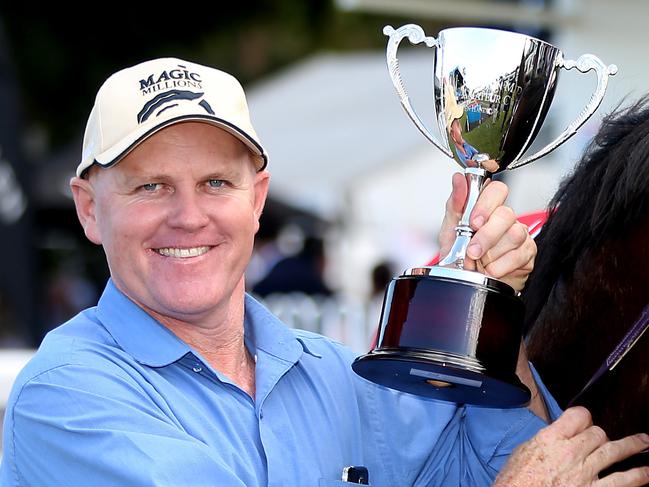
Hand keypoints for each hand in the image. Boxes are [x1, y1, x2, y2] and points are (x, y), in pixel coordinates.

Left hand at [439, 173, 534, 290]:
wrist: (466, 284)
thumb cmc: (460, 255)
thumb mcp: (450, 229)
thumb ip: (455, 204)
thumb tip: (458, 178)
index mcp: (487, 208)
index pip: (496, 190)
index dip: (486, 204)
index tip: (473, 222)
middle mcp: (505, 218)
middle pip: (506, 214)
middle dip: (486, 236)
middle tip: (472, 250)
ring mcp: (520, 234)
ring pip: (515, 234)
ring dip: (491, 253)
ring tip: (479, 263)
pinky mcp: (528, 253)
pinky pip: (520, 255)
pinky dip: (500, 266)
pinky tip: (490, 270)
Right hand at [494, 407, 648, 486]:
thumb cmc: (516, 481)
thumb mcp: (523, 452)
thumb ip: (545, 441)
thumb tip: (557, 437)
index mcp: (551, 439)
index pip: (578, 416)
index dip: (584, 416)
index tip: (585, 420)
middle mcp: (571, 452)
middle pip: (597, 433)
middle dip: (600, 434)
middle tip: (602, 439)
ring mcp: (586, 472)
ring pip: (615, 450)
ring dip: (633, 445)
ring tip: (644, 441)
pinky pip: (624, 480)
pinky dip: (639, 475)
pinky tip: (646, 472)